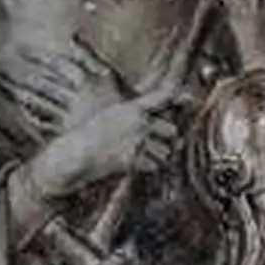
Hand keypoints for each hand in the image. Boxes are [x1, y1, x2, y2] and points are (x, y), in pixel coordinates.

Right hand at [22, 83, 184, 203]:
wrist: (73, 155)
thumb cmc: (87, 136)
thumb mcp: (108, 114)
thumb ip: (131, 112)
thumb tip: (150, 115)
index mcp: (132, 108)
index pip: (163, 97)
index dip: (181, 97)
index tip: (191, 100)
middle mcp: (139, 122)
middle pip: (170, 130)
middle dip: (163, 139)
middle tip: (146, 144)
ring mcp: (137, 141)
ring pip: (164, 151)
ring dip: (155, 156)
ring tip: (136, 155)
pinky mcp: (134, 159)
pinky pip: (154, 165)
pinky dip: (146, 168)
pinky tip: (132, 164)